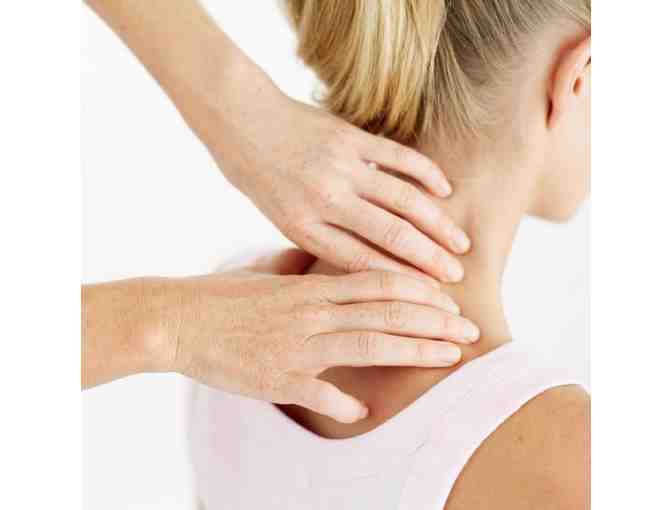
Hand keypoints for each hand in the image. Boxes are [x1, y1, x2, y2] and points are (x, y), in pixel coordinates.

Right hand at [150, 250, 478, 422]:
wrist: (176, 320)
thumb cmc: (219, 295)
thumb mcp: (262, 269)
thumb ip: (296, 266)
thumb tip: (314, 262)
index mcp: (310, 286)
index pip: (377, 281)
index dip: (417, 288)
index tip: (448, 297)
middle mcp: (311, 313)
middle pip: (385, 313)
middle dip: (434, 321)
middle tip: (470, 328)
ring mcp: (296, 346)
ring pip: (368, 345)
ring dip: (415, 350)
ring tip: (450, 355)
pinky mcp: (277, 379)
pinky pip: (321, 395)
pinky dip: (346, 404)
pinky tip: (368, 411)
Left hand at [191, 75, 469, 283]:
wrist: (239, 118)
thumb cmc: (256, 174)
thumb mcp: (277, 216)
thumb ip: (319, 235)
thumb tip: (363, 258)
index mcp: (303, 227)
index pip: (362, 262)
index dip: (399, 281)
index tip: (426, 295)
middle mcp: (325, 200)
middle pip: (391, 237)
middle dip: (429, 261)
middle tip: (456, 277)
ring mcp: (341, 166)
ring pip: (403, 200)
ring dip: (437, 224)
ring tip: (461, 243)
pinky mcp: (351, 137)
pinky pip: (399, 158)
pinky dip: (426, 174)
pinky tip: (445, 190)